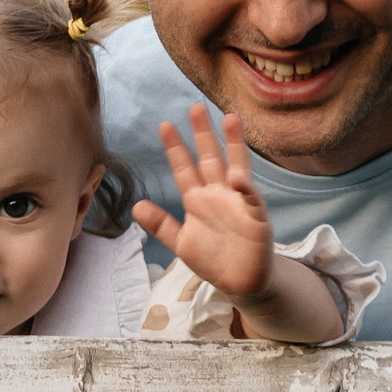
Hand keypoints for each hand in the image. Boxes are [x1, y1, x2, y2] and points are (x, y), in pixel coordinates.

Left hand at [133, 107, 277, 302]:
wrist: (241, 283)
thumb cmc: (213, 260)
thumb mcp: (181, 243)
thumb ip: (161, 225)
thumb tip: (136, 206)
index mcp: (198, 200)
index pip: (184, 168)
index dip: (175, 148)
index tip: (164, 125)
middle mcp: (218, 195)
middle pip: (210, 158)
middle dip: (203, 134)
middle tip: (195, 107)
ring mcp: (238, 203)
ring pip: (235, 167)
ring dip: (233, 144)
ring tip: (230, 118)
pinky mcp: (256, 217)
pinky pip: (251, 198)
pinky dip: (245, 187)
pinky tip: (238, 177)